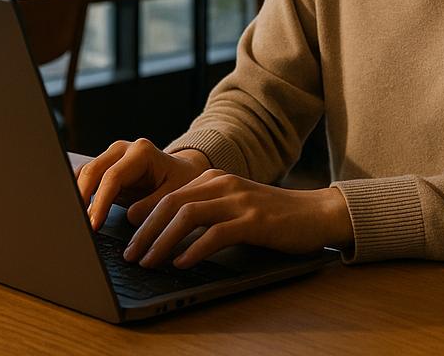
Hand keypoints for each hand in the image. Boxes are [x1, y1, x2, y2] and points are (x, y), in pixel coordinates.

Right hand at [74, 138, 210, 230]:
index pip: (113, 177)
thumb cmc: (180, 181)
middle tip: (79, 225)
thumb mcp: (175, 194)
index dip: (101, 202)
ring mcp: (111, 156)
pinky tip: (76, 211)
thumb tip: (130, 216)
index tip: (94, 224)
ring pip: (84, 172)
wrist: (182, 172)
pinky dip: (78, 193)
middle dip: (82, 198)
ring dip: (76, 195)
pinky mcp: (104, 167)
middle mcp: (122, 149)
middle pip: (92, 171)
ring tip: (74, 220)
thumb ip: (153, 205)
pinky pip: (85, 178)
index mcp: (141, 152)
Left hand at [123, 170, 353, 269]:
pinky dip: (194, 249)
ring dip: (163, 241)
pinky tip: (182, 263)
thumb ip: (206, 213)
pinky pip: (216, 233)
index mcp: (214, 179)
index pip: (168, 194)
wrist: (316, 214)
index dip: (144, 216)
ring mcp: (239, 200)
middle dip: (146, 231)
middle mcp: (222, 185)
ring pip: (188, 216)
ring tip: (149, 262)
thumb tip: (168, 236)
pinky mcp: (254, 220)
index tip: (127, 236)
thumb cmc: (272, 217)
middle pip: (171, 203)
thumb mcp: (233, 207)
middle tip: (131, 254)